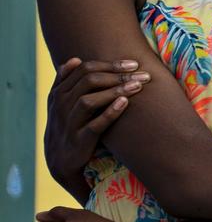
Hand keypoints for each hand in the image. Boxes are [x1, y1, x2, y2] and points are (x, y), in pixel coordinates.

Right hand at [45, 58, 149, 198]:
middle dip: (118, 74)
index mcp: (59, 93)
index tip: (133, 64)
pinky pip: (94, 125)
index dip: (110, 64)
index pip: (85, 69)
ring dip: (116, 90)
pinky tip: (125, 103)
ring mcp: (69, 124)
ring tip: (139, 85)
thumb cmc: (67, 126)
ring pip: (90, 101)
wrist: (60, 162)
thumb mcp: (60, 104)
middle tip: (142, 73)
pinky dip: (110, 113)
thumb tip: (75, 59)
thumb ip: (65, 82)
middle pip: (89, 81)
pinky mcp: (78, 141)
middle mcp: (61, 106)